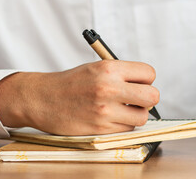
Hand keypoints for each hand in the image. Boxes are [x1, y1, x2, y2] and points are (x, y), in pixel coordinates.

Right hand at [0, 60, 158, 134]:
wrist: (43, 99)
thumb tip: (148, 85)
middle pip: (153, 96)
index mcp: (109, 68)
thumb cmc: (72, 83)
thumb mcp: (97, 67)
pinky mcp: (101, 128)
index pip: (149, 73)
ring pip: (142, 117)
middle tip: (138, 99)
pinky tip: (111, 117)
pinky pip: (127, 128)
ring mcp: (105, 110)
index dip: (147, 80)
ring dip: (136, 114)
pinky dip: (123, 124)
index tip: (140, 83)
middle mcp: (109, 88)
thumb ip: (123, 74)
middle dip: (148, 98)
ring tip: (123, 109)